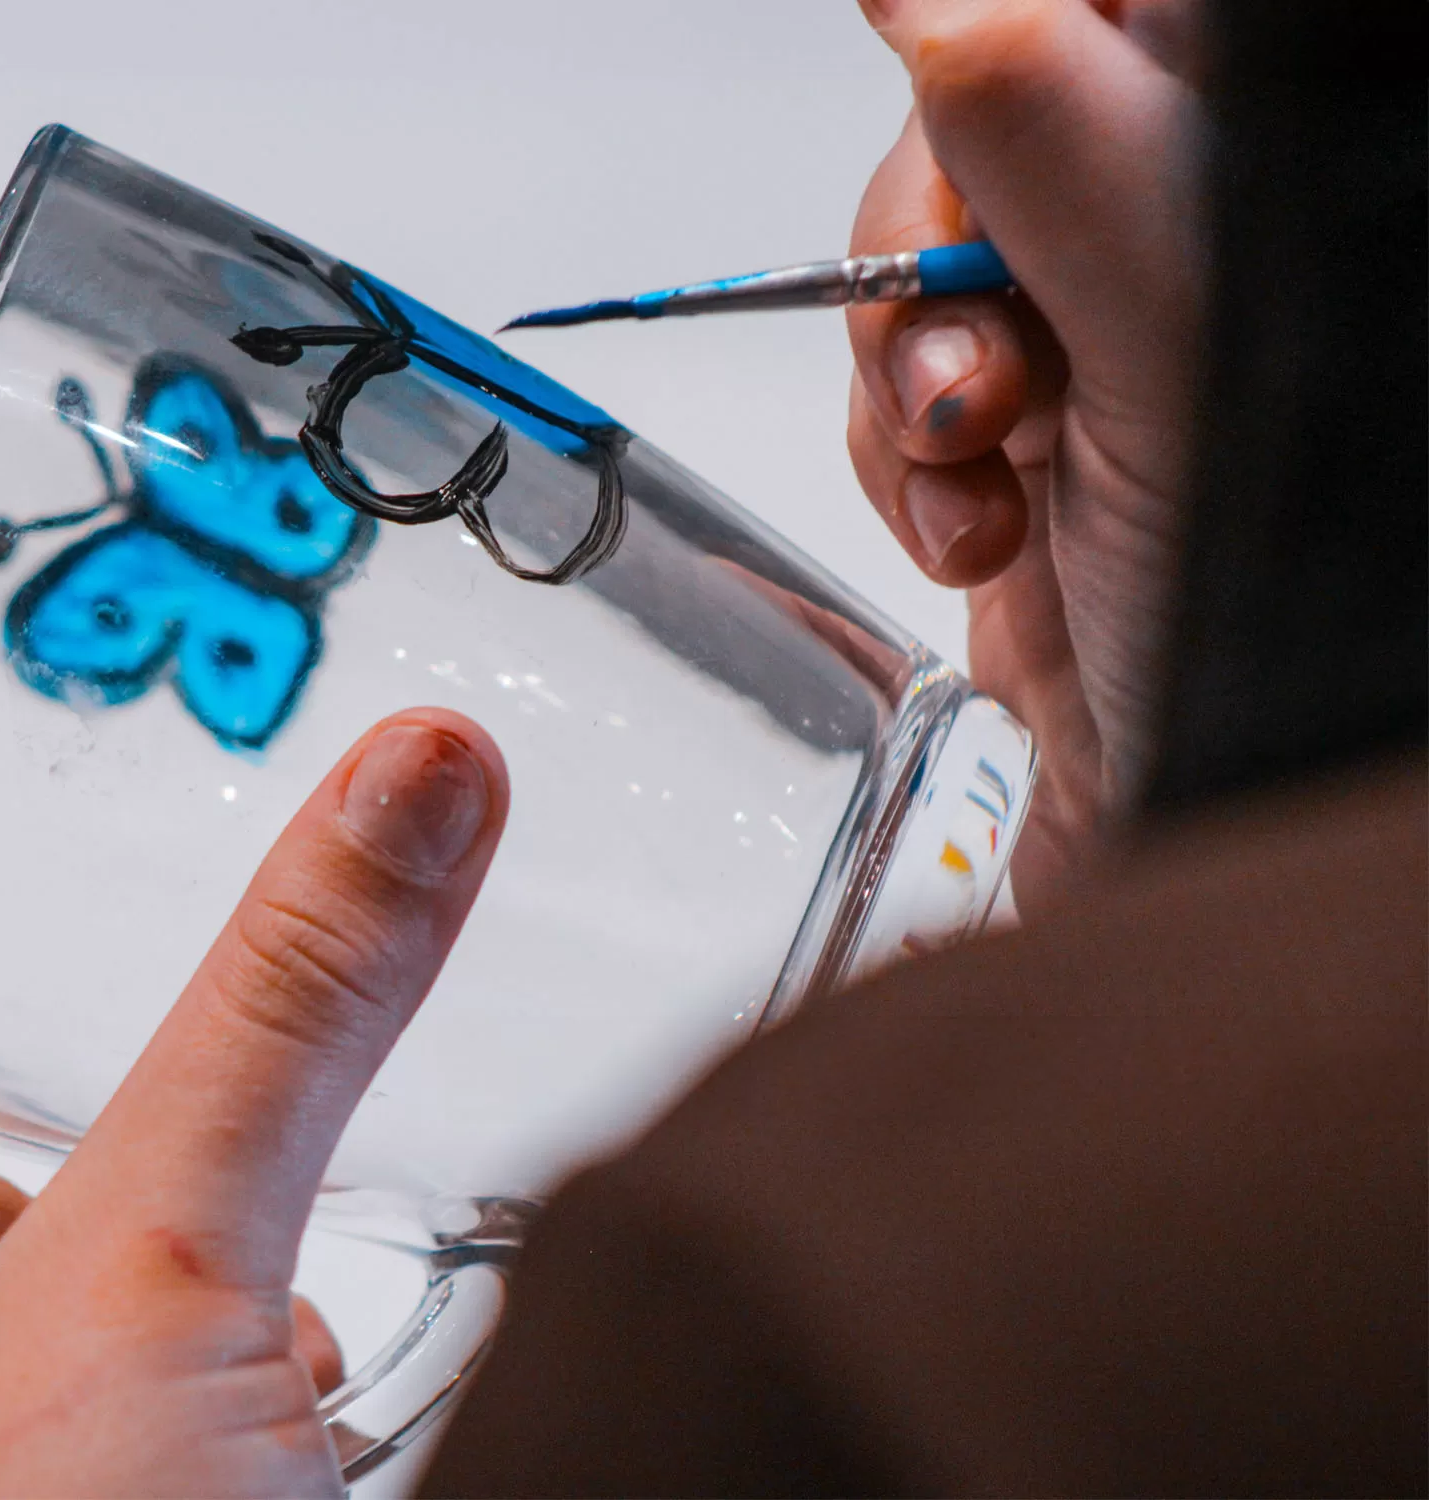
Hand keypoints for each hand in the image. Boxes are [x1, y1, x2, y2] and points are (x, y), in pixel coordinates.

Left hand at [0, 709, 508, 1496]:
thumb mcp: (172, 1261)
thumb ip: (288, 1007)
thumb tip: (415, 765)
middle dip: (4, 1242)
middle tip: (89, 1196)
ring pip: (0, 1423)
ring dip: (125, 1337)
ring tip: (233, 1318)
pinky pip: (105, 1495)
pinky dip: (193, 1440)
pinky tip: (293, 1431)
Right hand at [847, 0, 1204, 903]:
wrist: (1185, 809)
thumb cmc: (1249, 601)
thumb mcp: (1160, 327)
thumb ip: (1045, 130)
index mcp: (1245, 150)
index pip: (1100, 8)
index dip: (1004, 46)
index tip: (965, 130)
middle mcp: (1169, 213)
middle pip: (974, 110)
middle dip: (931, 256)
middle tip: (985, 373)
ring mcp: (1084, 319)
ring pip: (910, 255)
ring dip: (906, 385)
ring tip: (981, 482)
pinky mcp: (1007, 419)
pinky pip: (884, 381)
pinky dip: (895, 468)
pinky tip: (976, 534)